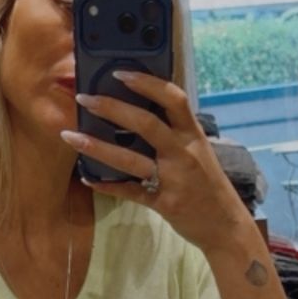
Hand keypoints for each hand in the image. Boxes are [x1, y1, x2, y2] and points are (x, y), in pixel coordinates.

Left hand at [60, 72, 251, 255]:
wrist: (226, 225)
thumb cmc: (209, 185)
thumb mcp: (199, 152)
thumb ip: (175, 134)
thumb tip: (140, 112)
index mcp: (193, 135)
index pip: (173, 98)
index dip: (146, 83)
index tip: (119, 73)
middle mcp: (183, 153)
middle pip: (146, 123)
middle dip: (112, 108)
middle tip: (84, 99)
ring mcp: (173, 179)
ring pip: (130, 160)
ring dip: (97, 147)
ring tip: (71, 136)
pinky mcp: (164, 203)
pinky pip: (130, 192)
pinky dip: (108, 185)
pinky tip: (88, 178)